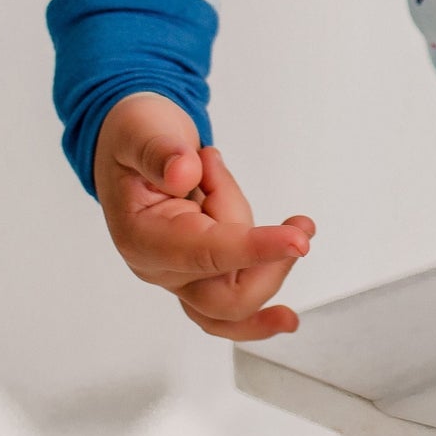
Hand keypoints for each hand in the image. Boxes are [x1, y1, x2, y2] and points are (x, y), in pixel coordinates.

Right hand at [93, 91, 316, 339]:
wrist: (136, 147)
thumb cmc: (137, 141)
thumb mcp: (140, 131)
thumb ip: (158, 152)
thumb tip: (183, 172)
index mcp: (142, 237)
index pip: (204, 253)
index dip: (253, 248)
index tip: (297, 241)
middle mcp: (161, 267)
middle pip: (226, 299)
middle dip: (270, 263)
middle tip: (299, 224)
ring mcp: (184, 276)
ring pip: (239, 302)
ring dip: (274, 269)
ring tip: (297, 223)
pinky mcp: (205, 274)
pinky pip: (238, 305)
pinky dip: (267, 289)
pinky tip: (290, 276)